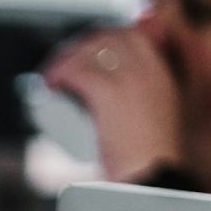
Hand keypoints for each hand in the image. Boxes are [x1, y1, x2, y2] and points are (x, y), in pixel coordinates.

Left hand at [46, 23, 185, 182]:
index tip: (83, 52)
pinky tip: (50, 82)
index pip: (130, 37)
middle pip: (107, 40)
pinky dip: (60, 72)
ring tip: (51, 77)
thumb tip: (109, 115)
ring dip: (65, 59)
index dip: (102, 40)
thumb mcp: (152, 120)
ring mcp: (129, 78)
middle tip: (60, 65)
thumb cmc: (150, 158)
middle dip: (79, 48)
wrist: (152, 174)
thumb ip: (138, 109)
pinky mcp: (109, 93)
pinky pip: (79, 72)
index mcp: (159, 72)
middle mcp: (146, 69)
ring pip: (91, 53)